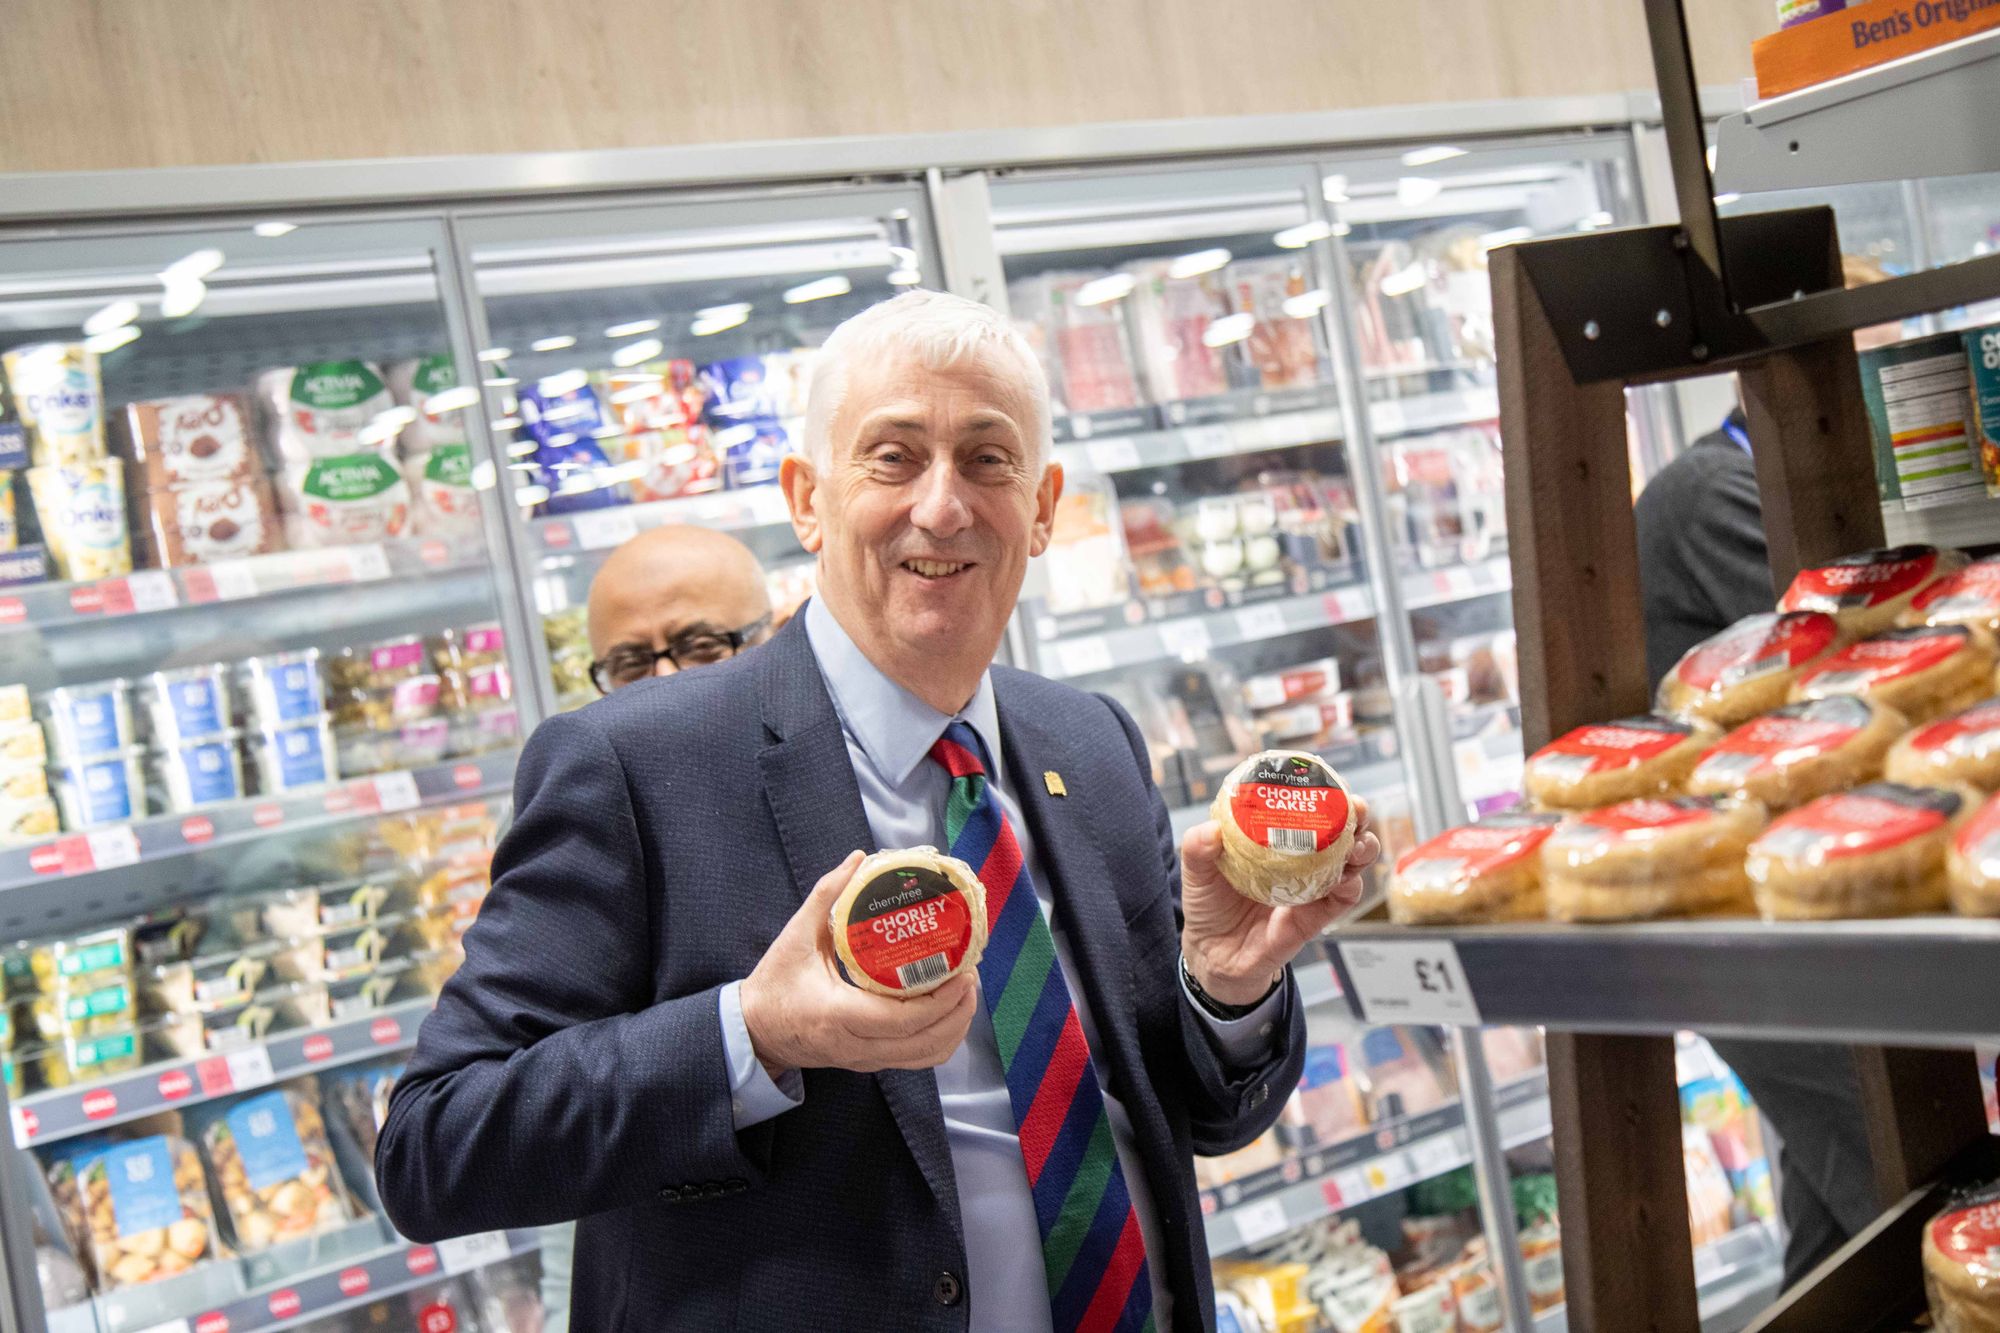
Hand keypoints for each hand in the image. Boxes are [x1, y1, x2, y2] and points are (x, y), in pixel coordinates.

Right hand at [739, 850, 979, 1077]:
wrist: (756, 1031)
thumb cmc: (774, 984)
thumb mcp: (795, 936)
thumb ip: (826, 895)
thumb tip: (859, 858)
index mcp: (837, 1015)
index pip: (901, 1019)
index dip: (940, 1001)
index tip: (962, 972)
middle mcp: (856, 1046)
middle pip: (924, 1042)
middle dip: (958, 1010)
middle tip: (971, 973)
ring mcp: (865, 1059)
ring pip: (926, 1056)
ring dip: (954, 1027)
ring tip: (965, 991)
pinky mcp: (870, 1063)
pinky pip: (916, 1059)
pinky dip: (941, 1039)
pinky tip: (948, 1011)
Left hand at [1180, 799, 1380, 1006]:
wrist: (1212, 954)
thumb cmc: (1209, 905)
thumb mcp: (1198, 872)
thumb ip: (1198, 849)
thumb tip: (1210, 830)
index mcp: (1275, 841)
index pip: (1307, 811)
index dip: (1325, 794)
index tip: (1332, 782)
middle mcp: (1298, 861)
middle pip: (1339, 834)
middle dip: (1355, 819)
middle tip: (1357, 809)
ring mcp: (1308, 889)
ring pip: (1348, 865)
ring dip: (1361, 851)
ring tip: (1358, 845)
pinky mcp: (1311, 919)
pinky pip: (1338, 904)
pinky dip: (1348, 890)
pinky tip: (1347, 881)